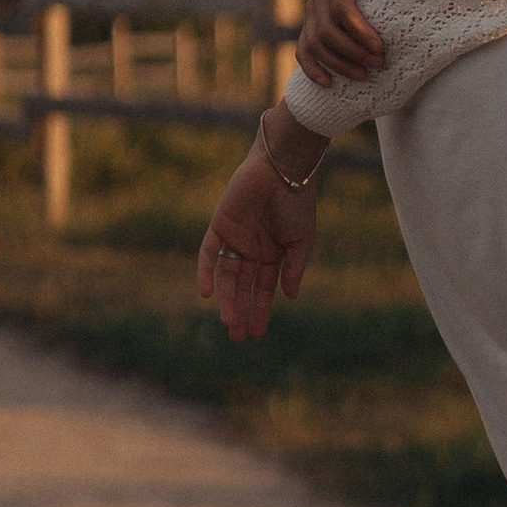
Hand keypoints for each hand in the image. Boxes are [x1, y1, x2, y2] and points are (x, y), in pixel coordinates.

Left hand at [197, 150, 316, 340]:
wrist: (283, 170)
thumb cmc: (297, 202)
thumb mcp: (302, 240)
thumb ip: (294, 268)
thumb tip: (290, 298)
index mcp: (274, 253)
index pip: (264, 288)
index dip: (260, 310)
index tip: (257, 334)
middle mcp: (253, 249)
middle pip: (243, 286)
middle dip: (241, 310)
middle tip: (238, 336)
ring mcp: (235, 238)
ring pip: (227, 275)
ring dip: (227, 299)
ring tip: (229, 322)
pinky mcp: (219, 226)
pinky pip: (209, 253)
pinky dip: (205, 272)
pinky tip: (207, 294)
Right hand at [296, 0, 393, 84]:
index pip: (341, 8)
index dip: (359, 31)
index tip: (381, 47)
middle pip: (327, 31)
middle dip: (353, 51)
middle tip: (379, 64)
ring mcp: (311, 12)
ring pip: (316, 45)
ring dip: (339, 64)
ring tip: (365, 75)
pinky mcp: (309, 29)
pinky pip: (303, 53)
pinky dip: (313, 70)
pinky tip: (329, 84)